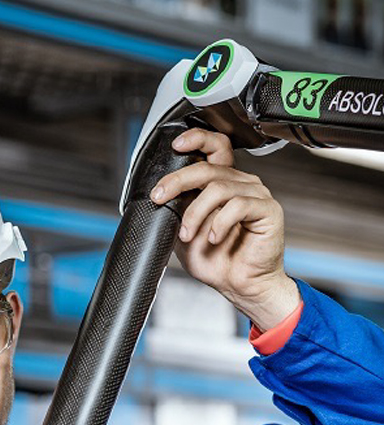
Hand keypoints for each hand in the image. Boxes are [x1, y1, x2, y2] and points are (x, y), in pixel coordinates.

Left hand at [150, 128, 300, 330]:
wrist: (241, 285)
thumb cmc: (218, 261)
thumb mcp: (184, 232)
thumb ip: (176, 210)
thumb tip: (157, 194)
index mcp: (224, 183)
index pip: (215, 147)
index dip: (197, 139)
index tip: (176, 146)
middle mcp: (241, 184)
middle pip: (208, 167)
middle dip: (178, 181)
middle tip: (160, 197)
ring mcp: (256, 194)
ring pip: (218, 187)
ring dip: (195, 212)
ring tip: (187, 234)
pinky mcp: (267, 210)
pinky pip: (238, 206)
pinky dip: (219, 222)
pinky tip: (214, 238)